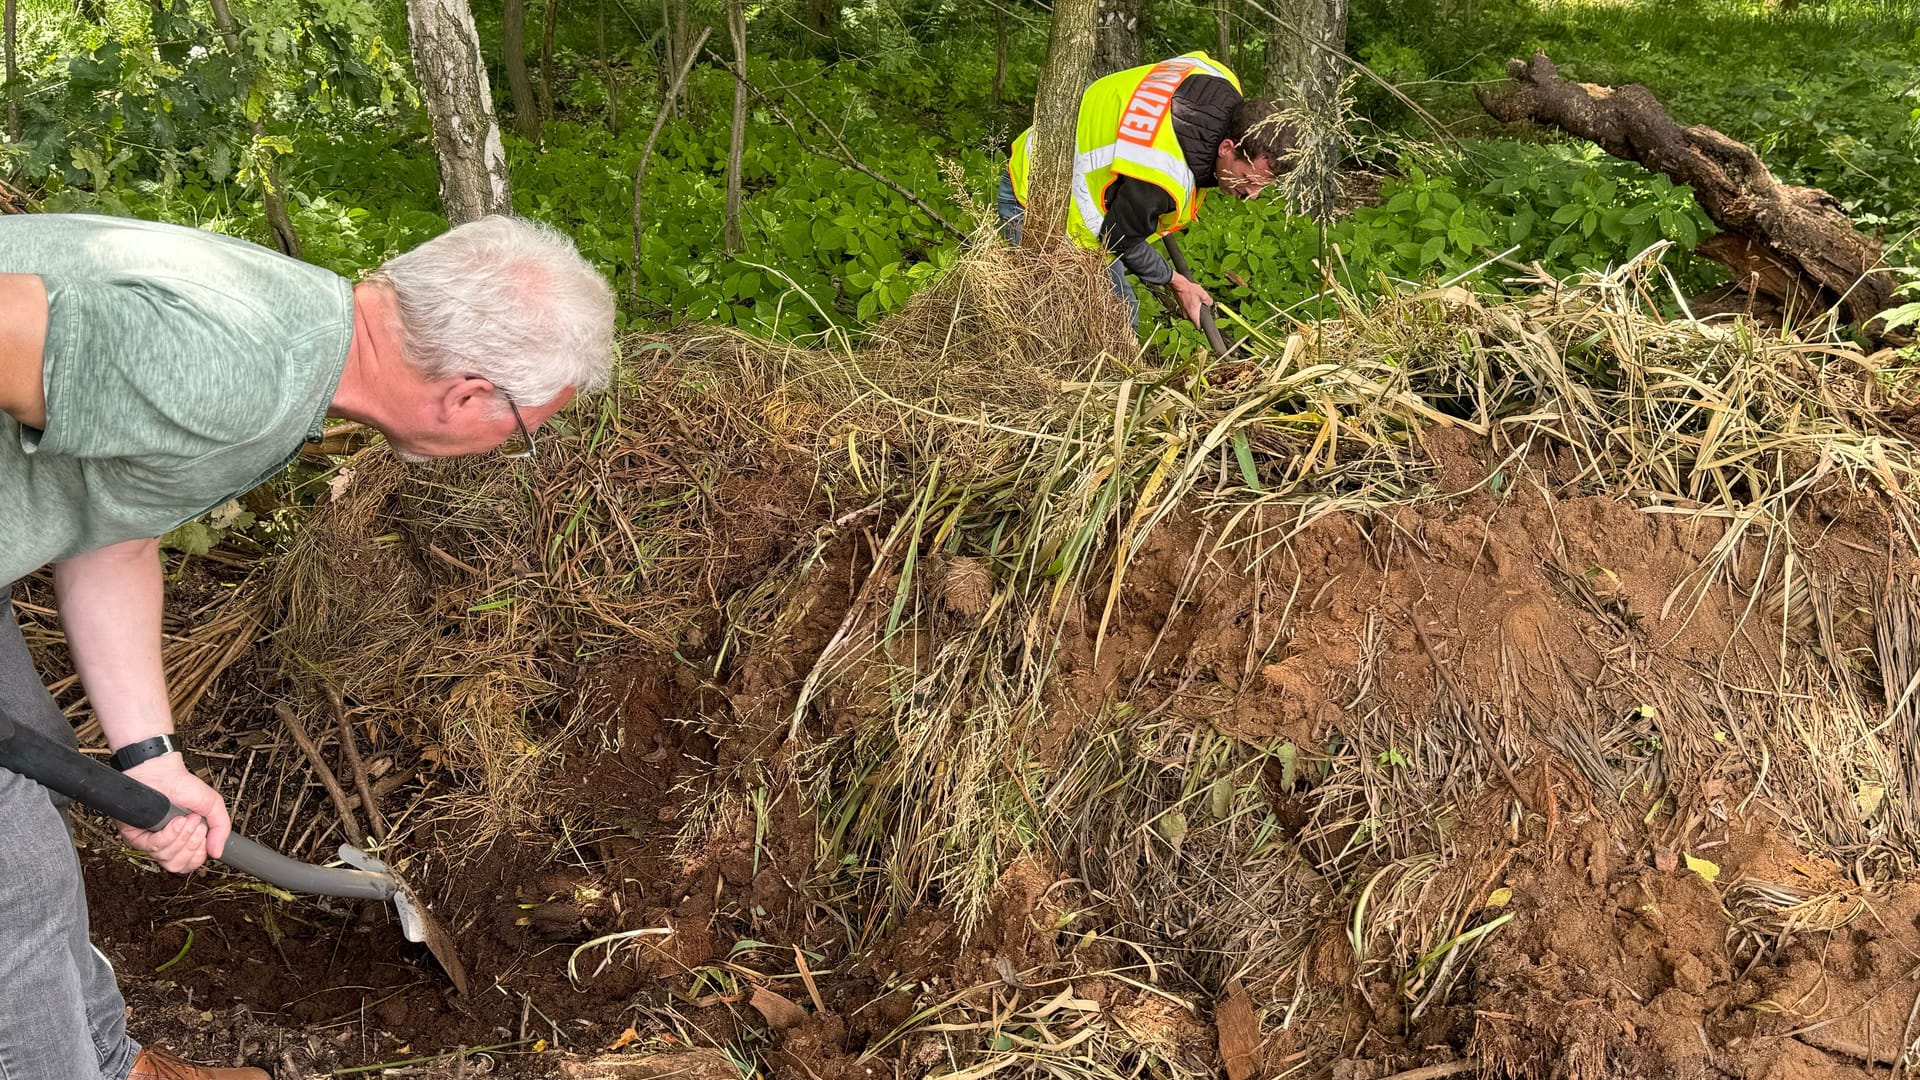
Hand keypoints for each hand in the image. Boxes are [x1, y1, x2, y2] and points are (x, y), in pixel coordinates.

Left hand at [120, 754, 230, 872]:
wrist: (162, 772)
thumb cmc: (182, 785)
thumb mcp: (212, 806)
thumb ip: (221, 829)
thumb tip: (217, 852)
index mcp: (184, 839)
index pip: (190, 864)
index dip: (199, 854)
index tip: (204, 835)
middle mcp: (166, 843)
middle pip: (179, 865)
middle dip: (192, 845)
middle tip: (196, 824)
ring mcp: (151, 841)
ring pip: (167, 858)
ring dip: (182, 837)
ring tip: (186, 819)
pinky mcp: (135, 837)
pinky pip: (154, 848)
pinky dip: (169, 835)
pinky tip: (175, 822)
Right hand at [1169, 273, 1213, 325]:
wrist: (1179, 285)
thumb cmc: (1189, 290)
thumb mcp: (1203, 294)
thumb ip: (1208, 301)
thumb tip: (1210, 303)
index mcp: (1193, 314)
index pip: (1197, 326)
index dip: (1202, 327)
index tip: (1204, 326)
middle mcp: (1187, 314)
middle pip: (1194, 320)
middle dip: (1198, 315)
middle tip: (1201, 309)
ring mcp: (1182, 311)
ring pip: (1190, 314)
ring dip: (1193, 310)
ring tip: (1196, 302)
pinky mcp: (1180, 306)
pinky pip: (1186, 309)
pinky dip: (1189, 306)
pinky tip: (1192, 298)